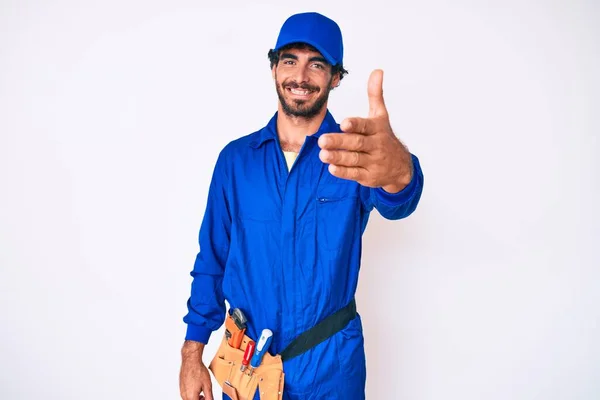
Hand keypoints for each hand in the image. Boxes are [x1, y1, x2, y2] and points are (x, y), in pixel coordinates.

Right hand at [180, 341, 212, 399]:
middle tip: (205, 397)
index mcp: (191, 396)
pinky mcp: (181, 387)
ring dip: (196, 398)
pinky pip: (186, 394)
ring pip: (189, 399)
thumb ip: (209, 397)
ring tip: (202, 392)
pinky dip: (192, 394)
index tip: (207, 398)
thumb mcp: (208, 385)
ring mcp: (182, 391)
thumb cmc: (198, 370)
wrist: (191, 361)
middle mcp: (184, 395)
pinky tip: (197, 388)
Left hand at [318, 69, 412, 192]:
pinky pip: (354, 174)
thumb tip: (377, 71)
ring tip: (322, 154)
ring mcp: (373, 162)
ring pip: (354, 159)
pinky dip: (343, 171)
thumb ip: (375, 94)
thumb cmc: (384, 137)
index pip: (365, 126)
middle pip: (356, 143)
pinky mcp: (368, 176)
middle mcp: (376, 145)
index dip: (355, 125)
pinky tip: (331, 167)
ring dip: (338, 157)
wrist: (400, 166)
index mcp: (377, 129)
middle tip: (322, 140)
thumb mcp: (381, 116)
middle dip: (339, 142)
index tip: (344, 124)